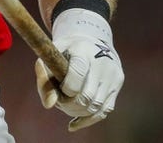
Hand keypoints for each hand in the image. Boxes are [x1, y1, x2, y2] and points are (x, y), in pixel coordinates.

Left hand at [34, 8, 123, 131]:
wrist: (92, 40)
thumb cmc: (66, 50)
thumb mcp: (51, 56)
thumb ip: (44, 78)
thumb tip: (49, 106)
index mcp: (82, 50)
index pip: (77, 74)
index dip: (66, 88)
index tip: (61, 88)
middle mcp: (102, 61)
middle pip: (86, 96)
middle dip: (69, 104)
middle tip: (61, 100)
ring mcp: (112, 74)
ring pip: (95, 107)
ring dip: (77, 112)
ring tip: (67, 105)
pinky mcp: (118, 84)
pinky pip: (104, 111)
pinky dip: (87, 119)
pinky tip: (74, 122)